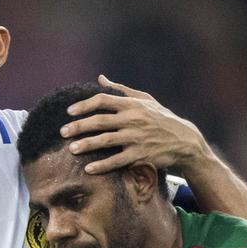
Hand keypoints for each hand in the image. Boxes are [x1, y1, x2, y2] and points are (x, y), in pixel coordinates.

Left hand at [60, 75, 213, 175]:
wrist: (184, 140)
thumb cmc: (161, 118)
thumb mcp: (145, 99)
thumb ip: (121, 90)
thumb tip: (100, 78)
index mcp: (132, 105)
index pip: (103, 100)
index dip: (84, 105)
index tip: (69, 111)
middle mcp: (133, 119)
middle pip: (100, 121)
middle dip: (79, 126)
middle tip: (62, 132)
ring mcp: (136, 138)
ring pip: (106, 140)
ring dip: (87, 144)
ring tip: (71, 149)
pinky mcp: (141, 155)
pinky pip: (118, 161)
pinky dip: (103, 165)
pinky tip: (89, 169)